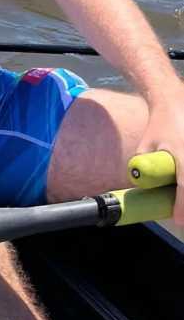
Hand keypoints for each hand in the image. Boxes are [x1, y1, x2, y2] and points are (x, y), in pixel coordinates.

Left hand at [136, 85, 183, 225]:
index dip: (182, 208)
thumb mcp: (145, 145)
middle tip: (182, 212)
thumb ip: (141, 164)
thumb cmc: (159, 124)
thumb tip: (140, 185)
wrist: (174, 100)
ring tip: (180, 195)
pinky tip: (181, 180)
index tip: (178, 220)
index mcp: (181, 156)